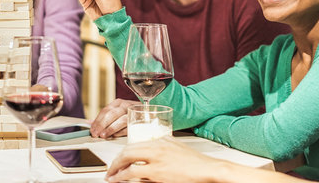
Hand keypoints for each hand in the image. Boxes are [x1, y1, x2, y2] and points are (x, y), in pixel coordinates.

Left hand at [89, 99, 136, 137]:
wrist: (148, 115)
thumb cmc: (130, 115)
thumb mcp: (117, 113)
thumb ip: (104, 118)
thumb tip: (89, 123)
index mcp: (119, 103)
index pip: (105, 110)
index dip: (97, 121)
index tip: (92, 130)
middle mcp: (126, 105)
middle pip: (111, 114)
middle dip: (102, 125)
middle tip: (95, 134)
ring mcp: (134, 113)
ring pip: (120, 120)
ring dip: (110, 129)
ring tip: (103, 135)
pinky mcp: (140, 121)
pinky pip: (129, 126)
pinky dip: (121, 132)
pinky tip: (115, 136)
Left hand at [105, 137, 220, 182]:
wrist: (208, 169)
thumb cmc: (196, 162)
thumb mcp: (177, 148)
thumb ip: (163, 147)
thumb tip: (149, 153)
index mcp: (161, 140)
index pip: (136, 143)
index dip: (124, 153)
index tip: (119, 160)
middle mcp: (157, 146)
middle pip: (128, 150)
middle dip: (116, 161)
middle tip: (110, 169)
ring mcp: (156, 158)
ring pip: (128, 160)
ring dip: (116, 169)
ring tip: (111, 176)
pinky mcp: (157, 172)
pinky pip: (133, 173)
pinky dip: (122, 176)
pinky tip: (119, 180)